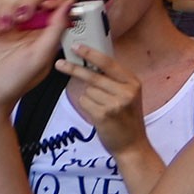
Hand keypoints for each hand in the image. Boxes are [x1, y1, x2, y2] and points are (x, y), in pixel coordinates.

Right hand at [0, 0, 72, 116]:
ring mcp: (9, 23)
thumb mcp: (39, 58)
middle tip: (21, 17)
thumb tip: (69, 6)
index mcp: (46, 35)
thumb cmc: (11, 84)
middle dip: (28, 0)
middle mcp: (29, 27)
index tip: (47, 3)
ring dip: (8, 5)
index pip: (56, 5)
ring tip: (4, 25)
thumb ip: (55, 30)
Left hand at [61, 43, 150, 169]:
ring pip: (87, 90)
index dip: (91, 53)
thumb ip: (114, 80)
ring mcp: (115, 104)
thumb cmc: (127, 120)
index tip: (77, 48)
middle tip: (60, 64)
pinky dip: (87, 107)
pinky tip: (98, 115)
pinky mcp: (104, 115)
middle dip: (74, 69)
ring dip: (88, 97)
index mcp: (133, 82)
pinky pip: (85, 102)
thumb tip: (90, 62)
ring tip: (101, 108)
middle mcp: (126, 91)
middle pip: (93, 75)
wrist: (132, 146)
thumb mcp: (129, 95)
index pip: (109, 63)